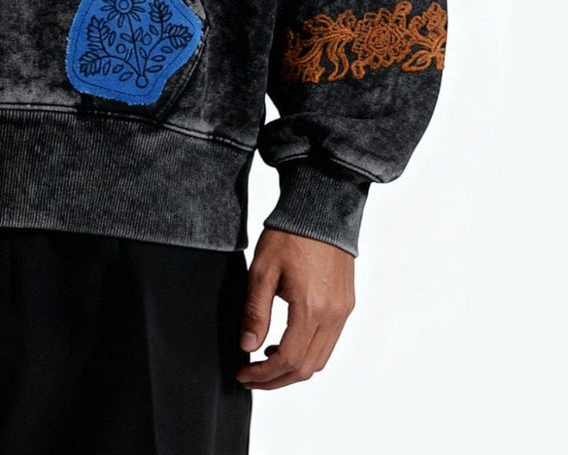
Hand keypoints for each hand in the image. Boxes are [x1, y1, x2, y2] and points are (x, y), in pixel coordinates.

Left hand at [235, 227, 354, 389]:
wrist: (321, 210)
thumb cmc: (289, 235)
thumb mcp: (262, 270)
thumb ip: (255, 311)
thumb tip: (247, 347)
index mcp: (311, 308)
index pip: (288, 359)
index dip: (263, 374)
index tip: (243, 374)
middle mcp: (333, 315)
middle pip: (307, 368)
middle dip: (276, 379)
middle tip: (251, 377)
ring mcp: (343, 311)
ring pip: (320, 359)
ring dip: (293, 369)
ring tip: (265, 361)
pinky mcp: (346, 305)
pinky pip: (329, 342)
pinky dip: (308, 352)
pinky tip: (287, 342)